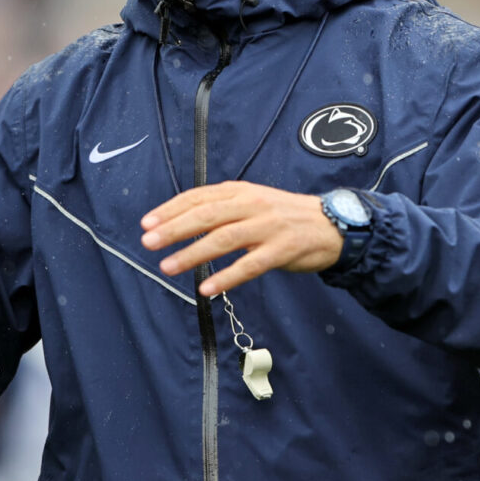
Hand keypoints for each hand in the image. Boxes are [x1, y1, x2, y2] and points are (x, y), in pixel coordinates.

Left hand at [140, 181, 343, 296]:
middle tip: (149, 241)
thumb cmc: (283, 216)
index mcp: (240, 192)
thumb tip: (180, 221)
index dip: (170, 209)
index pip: (198, 197)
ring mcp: (267, 227)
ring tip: (167, 266)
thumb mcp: (252, 202)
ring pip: (223, 239)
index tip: (147, 223)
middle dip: (174, 229)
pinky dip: (226, 277)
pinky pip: (249, 265)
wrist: (332, 225)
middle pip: (206, 215)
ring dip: (192, 254)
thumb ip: (222, 208)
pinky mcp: (282, 250)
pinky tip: (207, 288)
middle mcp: (251, 205)